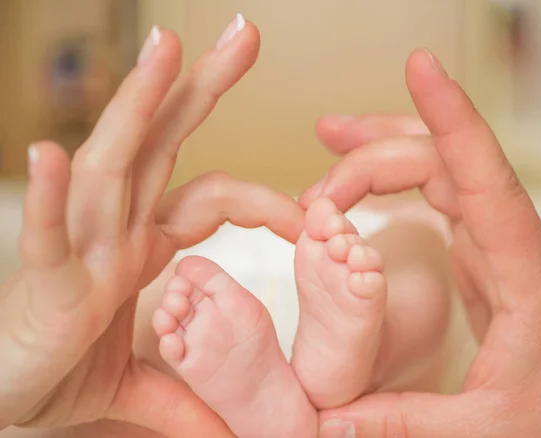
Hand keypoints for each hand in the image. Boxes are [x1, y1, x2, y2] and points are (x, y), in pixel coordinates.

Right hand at [0, 20, 303, 436]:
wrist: (2, 403)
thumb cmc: (58, 375)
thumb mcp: (140, 383)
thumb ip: (189, 393)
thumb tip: (238, 427)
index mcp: (140, 246)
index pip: (213, 199)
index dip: (264, 200)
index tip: (310, 214)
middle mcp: (114, 230)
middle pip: (164, 144)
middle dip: (201, 87)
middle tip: (247, 32)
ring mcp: (79, 247)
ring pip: (111, 165)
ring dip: (136, 106)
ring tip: (164, 47)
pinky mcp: (43, 281)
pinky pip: (47, 233)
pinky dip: (48, 196)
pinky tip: (47, 153)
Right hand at [304, 50, 540, 436]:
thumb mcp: (485, 433)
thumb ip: (403, 423)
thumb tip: (327, 421)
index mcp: (529, 279)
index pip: (488, 181)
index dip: (455, 119)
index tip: (423, 68)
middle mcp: (517, 247)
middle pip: (447, 166)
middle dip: (377, 152)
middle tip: (318, 169)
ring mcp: (502, 246)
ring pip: (443, 170)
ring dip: (386, 150)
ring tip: (332, 137)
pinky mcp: (487, 255)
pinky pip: (442, 196)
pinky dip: (398, 181)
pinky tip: (366, 183)